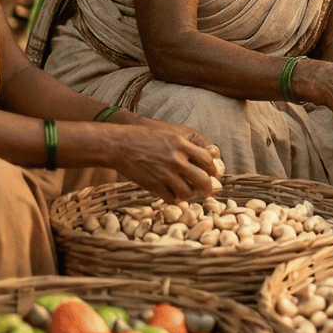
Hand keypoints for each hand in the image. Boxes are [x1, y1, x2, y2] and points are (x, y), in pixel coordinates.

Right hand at [105, 124, 220, 201]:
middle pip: (203, 179)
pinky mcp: (153, 185)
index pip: (208, 159)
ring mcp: (165, 173)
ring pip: (188, 192)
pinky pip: (171, 197)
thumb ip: (188, 145)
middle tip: (207, 190)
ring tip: (188, 192)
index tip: (212, 173)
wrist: (119, 145)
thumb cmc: (145, 137)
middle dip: (208, 187)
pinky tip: (172, 193)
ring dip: (190, 194)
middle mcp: (176, 159)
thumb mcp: (170, 134)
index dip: (213, 168)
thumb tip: (208, 156)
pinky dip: (174, 197)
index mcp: (182, 144)